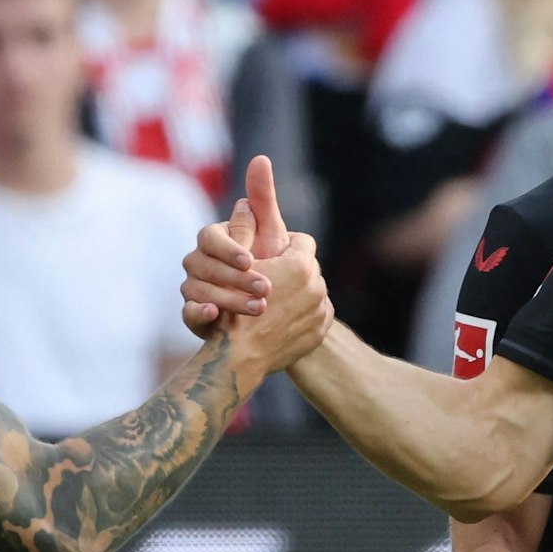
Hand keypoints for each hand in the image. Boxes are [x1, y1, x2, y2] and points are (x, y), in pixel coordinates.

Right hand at [183, 156, 300, 336]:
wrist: (272, 312)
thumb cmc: (271, 266)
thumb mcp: (270, 235)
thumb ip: (264, 203)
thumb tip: (260, 160)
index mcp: (214, 241)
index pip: (209, 237)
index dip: (229, 248)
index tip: (250, 259)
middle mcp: (199, 262)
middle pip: (204, 265)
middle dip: (236, 278)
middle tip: (266, 289)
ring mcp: (194, 289)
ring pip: (197, 290)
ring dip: (228, 298)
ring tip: (260, 308)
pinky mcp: (195, 315)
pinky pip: (189, 314)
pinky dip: (200, 314)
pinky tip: (217, 317)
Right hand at [221, 231, 331, 372]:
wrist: (239, 357)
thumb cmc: (232, 304)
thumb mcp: (238, 262)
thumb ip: (246, 228)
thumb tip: (248, 195)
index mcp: (299, 265)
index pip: (302, 241)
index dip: (285, 246)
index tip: (272, 256)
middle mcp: (316, 285)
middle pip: (308, 267)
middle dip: (292, 271)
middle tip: (271, 281)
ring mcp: (320, 310)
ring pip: (312, 291)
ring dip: (298, 293)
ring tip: (275, 301)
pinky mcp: (320, 331)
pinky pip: (315, 315)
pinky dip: (302, 315)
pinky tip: (282, 319)